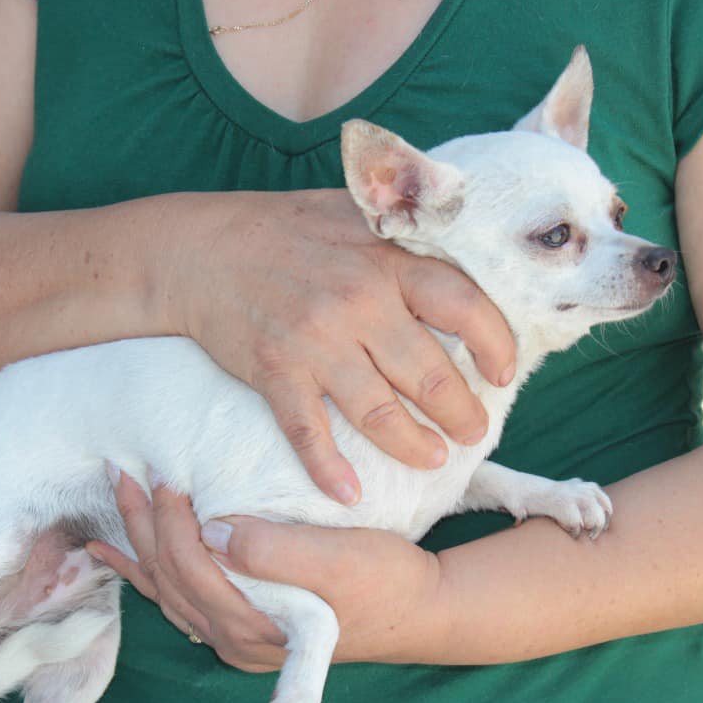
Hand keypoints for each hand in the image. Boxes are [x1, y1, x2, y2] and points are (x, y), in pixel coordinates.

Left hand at [89, 470, 446, 669]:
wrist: (419, 609)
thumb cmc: (386, 580)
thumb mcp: (340, 558)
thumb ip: (277, 550)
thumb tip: (216, 534)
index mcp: (256, 625)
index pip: (191, 570)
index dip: (172, 522)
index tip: (168, 475)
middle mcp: (235, 640)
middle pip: (168, 579)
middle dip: (143, 524)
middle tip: (129, 471)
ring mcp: (234, 638)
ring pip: (165, 589)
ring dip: (137, 541)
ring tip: (120, 495)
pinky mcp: (239, 623)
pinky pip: (176, 599)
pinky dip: (143, 571)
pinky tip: (115, 551)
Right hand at [170, 189, 514, 504]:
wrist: (198, 251)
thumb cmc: (280, 229)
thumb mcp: (351, 209)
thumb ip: (402, 231)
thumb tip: (462, 247)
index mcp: (385, 259)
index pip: (463, 305)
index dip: (495, 344)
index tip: (504, 372)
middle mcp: (356, 301)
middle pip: (429, 371)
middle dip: (461, 411)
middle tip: (473, 432)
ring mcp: (314, 340)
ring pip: (379, 410)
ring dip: (412, 443)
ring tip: (432, 458)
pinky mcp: (274, 371)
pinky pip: (307, 431)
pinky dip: (328, 468)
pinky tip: (349, 493)